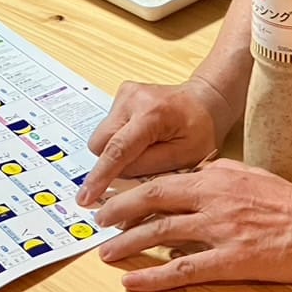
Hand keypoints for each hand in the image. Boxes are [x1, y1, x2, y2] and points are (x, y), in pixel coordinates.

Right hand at [77, 78, 230, 204]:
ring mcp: (125, 93)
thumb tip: (117, 177)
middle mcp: (132, 98)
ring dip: (116, 150)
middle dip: (110, 162)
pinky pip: (108, 126)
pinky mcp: (121, 94)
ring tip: (144, 149)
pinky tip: (142, 138)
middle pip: (101, 142)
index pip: (117, 150)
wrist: (205, 100)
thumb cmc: (201, 130)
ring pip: (102, 135)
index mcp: (151, 114)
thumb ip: (148, 168)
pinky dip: (119, 138)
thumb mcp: (184, 158)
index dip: (100, 176)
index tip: (86, 197)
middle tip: (134, 170)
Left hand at [95, 160, 291, 288]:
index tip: (114, 195)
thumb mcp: (249, 174)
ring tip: (105, 251)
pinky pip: (184, 268)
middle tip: (97, 219)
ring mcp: (220, 229)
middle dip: (119, 209)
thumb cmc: (291, 200)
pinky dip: (154, 276)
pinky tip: (134, 282)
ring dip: (128, 243)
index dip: (133, 188)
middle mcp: (212, 198)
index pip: (164, 179)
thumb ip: (217, 175)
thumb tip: (193, 177)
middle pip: (153, 199)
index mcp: (216, 176)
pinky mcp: (231, 259)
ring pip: (161, 232)